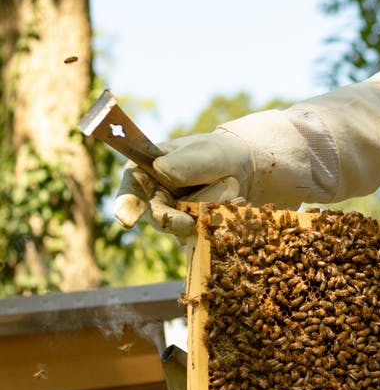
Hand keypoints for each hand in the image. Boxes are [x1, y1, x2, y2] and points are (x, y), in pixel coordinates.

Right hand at [113, 131, 252, 236]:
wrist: (241, 170)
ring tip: (231, 194)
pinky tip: (236, 203)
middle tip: (188, 224)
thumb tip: (161, 171)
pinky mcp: (190, 230)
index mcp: (145, 171)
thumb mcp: (204, 153)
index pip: (130, 188)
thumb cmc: (216, 154)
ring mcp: (172, 216)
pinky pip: (200, 236)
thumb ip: (184, 163)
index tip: (126, 220)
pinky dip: (219, 223)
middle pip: (155, 216)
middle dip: (170, 222)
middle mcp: (154, 197)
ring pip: (181, 229)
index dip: (126, 204)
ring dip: (206, 216)